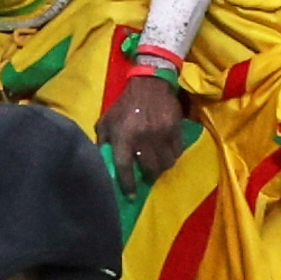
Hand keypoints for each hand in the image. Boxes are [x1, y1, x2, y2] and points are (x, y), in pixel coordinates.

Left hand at [95, 74, 186, 194]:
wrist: (150, 83)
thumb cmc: (125, 104)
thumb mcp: (107, 120)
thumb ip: (103, 141)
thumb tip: (102, 160)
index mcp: (124, 137)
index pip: (125, 167)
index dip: (128, 184)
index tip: (131, 195)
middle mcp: (143, 138)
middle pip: (150, 167)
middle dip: (149, 176)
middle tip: (147, 177)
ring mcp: (162, 133)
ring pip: (166, 162)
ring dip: (162, 168)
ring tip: (158, 166)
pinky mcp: (175, 128)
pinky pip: (178, 150)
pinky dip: (173, 156)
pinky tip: (168, 154)